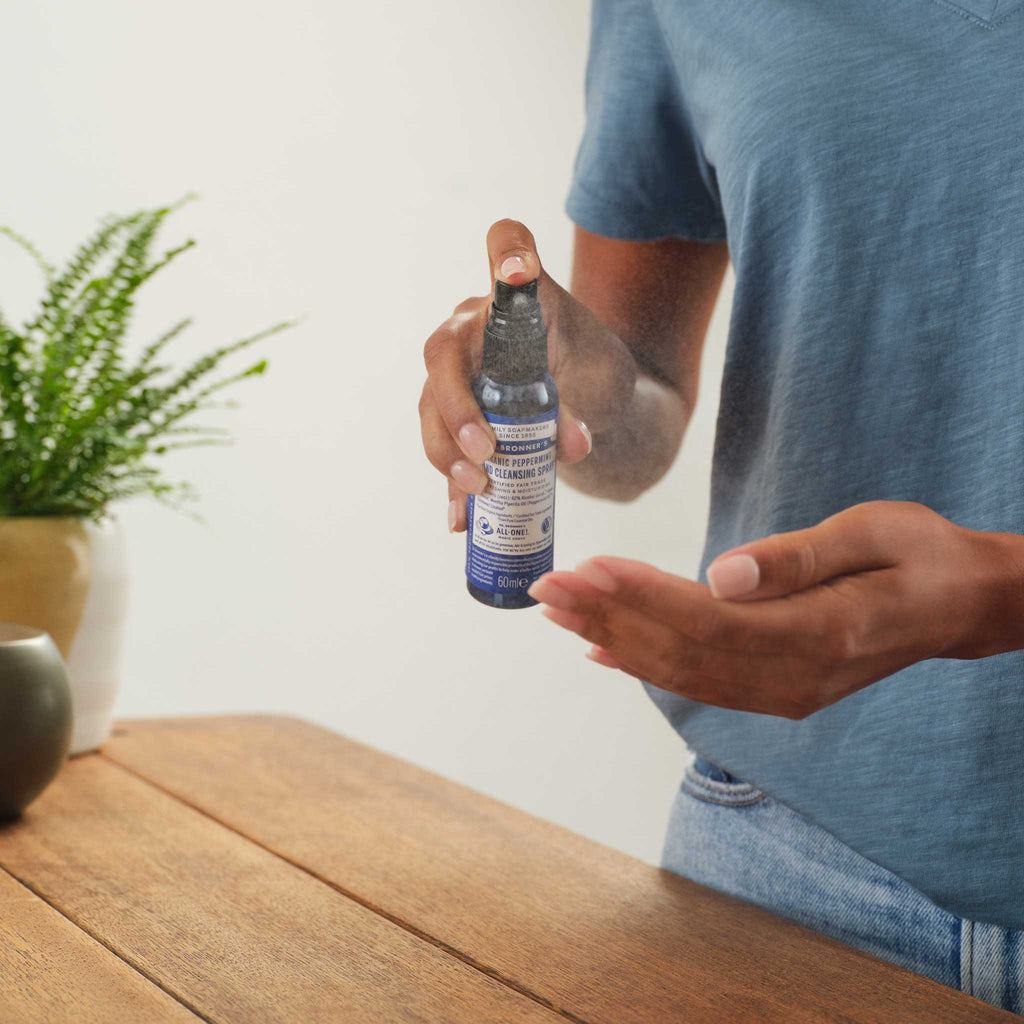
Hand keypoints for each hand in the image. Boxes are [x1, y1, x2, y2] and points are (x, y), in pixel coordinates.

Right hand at [419, 219, 635, 532]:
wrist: (590, 402)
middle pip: (442, 358)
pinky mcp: (458, 421)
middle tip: (489, 450)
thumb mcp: (602, 378)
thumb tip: (572, 445)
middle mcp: (473, 332)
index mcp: (513, 302)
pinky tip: (460, 521)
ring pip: (430, 409)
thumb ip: (585, 403)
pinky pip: (444, 452)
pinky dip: (452, 490)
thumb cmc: (593, 370)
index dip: (509, 253)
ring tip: (479, 489)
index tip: (520, 272)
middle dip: (457, 408)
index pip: (505, 249)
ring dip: (448, 452)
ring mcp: (458, 378)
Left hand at [527, 501, 1018, 718]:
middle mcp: (797, 675)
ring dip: (616, 641)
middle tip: (548, 588)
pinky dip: (647, 666)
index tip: (587, 569)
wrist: (961, 605)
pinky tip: (604, 650)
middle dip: (609, 618)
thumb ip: (796, 558)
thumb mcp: (872, 533)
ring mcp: (787, 690)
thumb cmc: (920, 555)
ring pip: (683, 673)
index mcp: (822, 631)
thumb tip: (719, 575)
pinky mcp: (779, 688)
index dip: (642, 597)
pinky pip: (702, 683)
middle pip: (682, 653)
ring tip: (561, 612)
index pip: (709, 620)